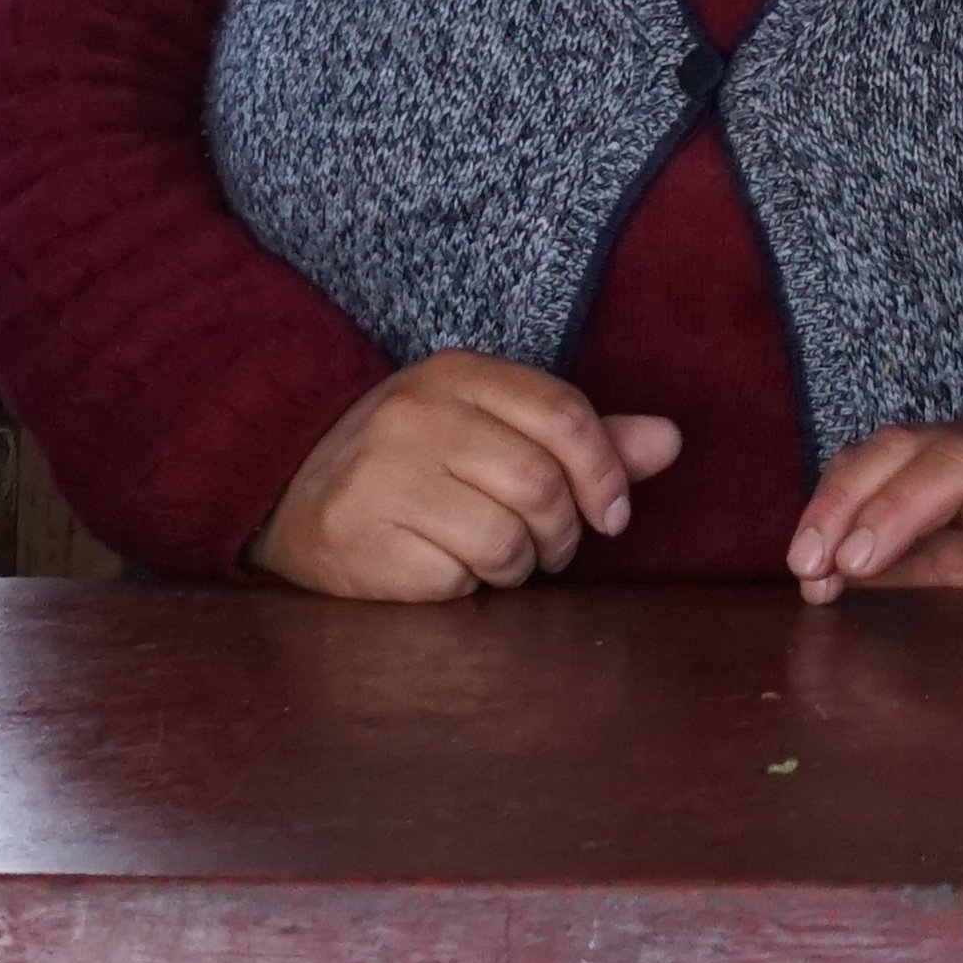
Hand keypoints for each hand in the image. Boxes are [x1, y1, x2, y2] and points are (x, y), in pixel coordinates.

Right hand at [251, 351, 682, 601]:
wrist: (291, 490)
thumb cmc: (415, 461)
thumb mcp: (492, 427)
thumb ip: (581, 438)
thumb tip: (671, 441)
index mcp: (457, 374)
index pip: (564, 416)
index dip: (605, 474)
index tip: (611, 514)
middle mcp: (416, 416)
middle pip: (541, 485)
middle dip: (562, 533)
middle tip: (549, 546)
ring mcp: (383, 476)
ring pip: (504, 539)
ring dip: (516, 566)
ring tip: (494, 558)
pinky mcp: (361, 537)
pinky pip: (456, 579)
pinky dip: (466, 587)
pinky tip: (445, 568)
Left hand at [786, 420, 962, 602]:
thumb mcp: (957, 561)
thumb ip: (898, 564)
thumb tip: (821, 579)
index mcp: (939, 464)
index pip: (869, 463)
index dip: (827, 505)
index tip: (799, 564)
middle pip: (904, 452)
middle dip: (852, 504)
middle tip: (819, 563)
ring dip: (906, 506)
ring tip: (867, 556)